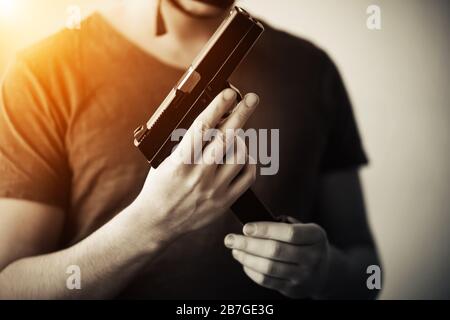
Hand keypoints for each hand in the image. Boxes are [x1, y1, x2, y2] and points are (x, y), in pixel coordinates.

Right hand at [131, 88, 258, 242]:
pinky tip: (244, 156)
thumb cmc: (159, 188)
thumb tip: (209, 121)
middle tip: (252, 98)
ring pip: (240, 156)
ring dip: (243, 139)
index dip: (217, 108)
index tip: (228, 94)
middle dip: (241, 114)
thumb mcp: (165, 161)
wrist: (156, 223)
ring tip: (238, 134)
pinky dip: (249, 162)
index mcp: (180, 162)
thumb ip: (186, 145)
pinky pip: (248, 177)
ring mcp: (214, 189)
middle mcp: (199, 174)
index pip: (202, 129)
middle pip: (226, 138)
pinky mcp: (224, 201)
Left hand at [224, 219, 330, 298]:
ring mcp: (304, 276)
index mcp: (316, 236)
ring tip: (235, 250)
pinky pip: (267, 281)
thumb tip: (252, 222)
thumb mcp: (303, 228)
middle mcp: (313, 257)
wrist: (324, 271)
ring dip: (246, 258)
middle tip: (230, 239)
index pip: (289, 233)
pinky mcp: (293, 289)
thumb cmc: (304, 242)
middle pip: (275, 251)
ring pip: (269, 268)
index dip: (266, 229)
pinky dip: (251, 270)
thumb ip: (281, 224)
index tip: (246, 227)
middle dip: (249, 244)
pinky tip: (244, 261)